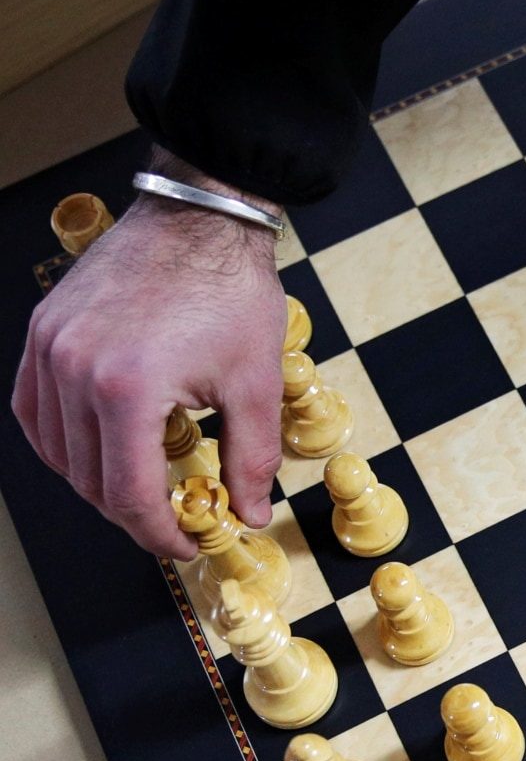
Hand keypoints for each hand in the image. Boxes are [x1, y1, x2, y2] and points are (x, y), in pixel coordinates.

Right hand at [10, 150, 286, 556]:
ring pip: (56, 450)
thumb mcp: (256, 382)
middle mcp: (74, 370)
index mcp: (127, 388)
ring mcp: (50, 348)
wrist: (204, 218)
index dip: (158, 532)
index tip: (187, 542)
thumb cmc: (232, 289)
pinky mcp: (44, 330)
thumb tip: (250, 511)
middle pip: (88, 479)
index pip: (126, 495)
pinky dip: (62, 438)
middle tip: (174, 517)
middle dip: (132, 510)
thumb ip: (251, 457)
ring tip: (144, 480)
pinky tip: (98, 444)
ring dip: (96, 477)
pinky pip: (34, 408)